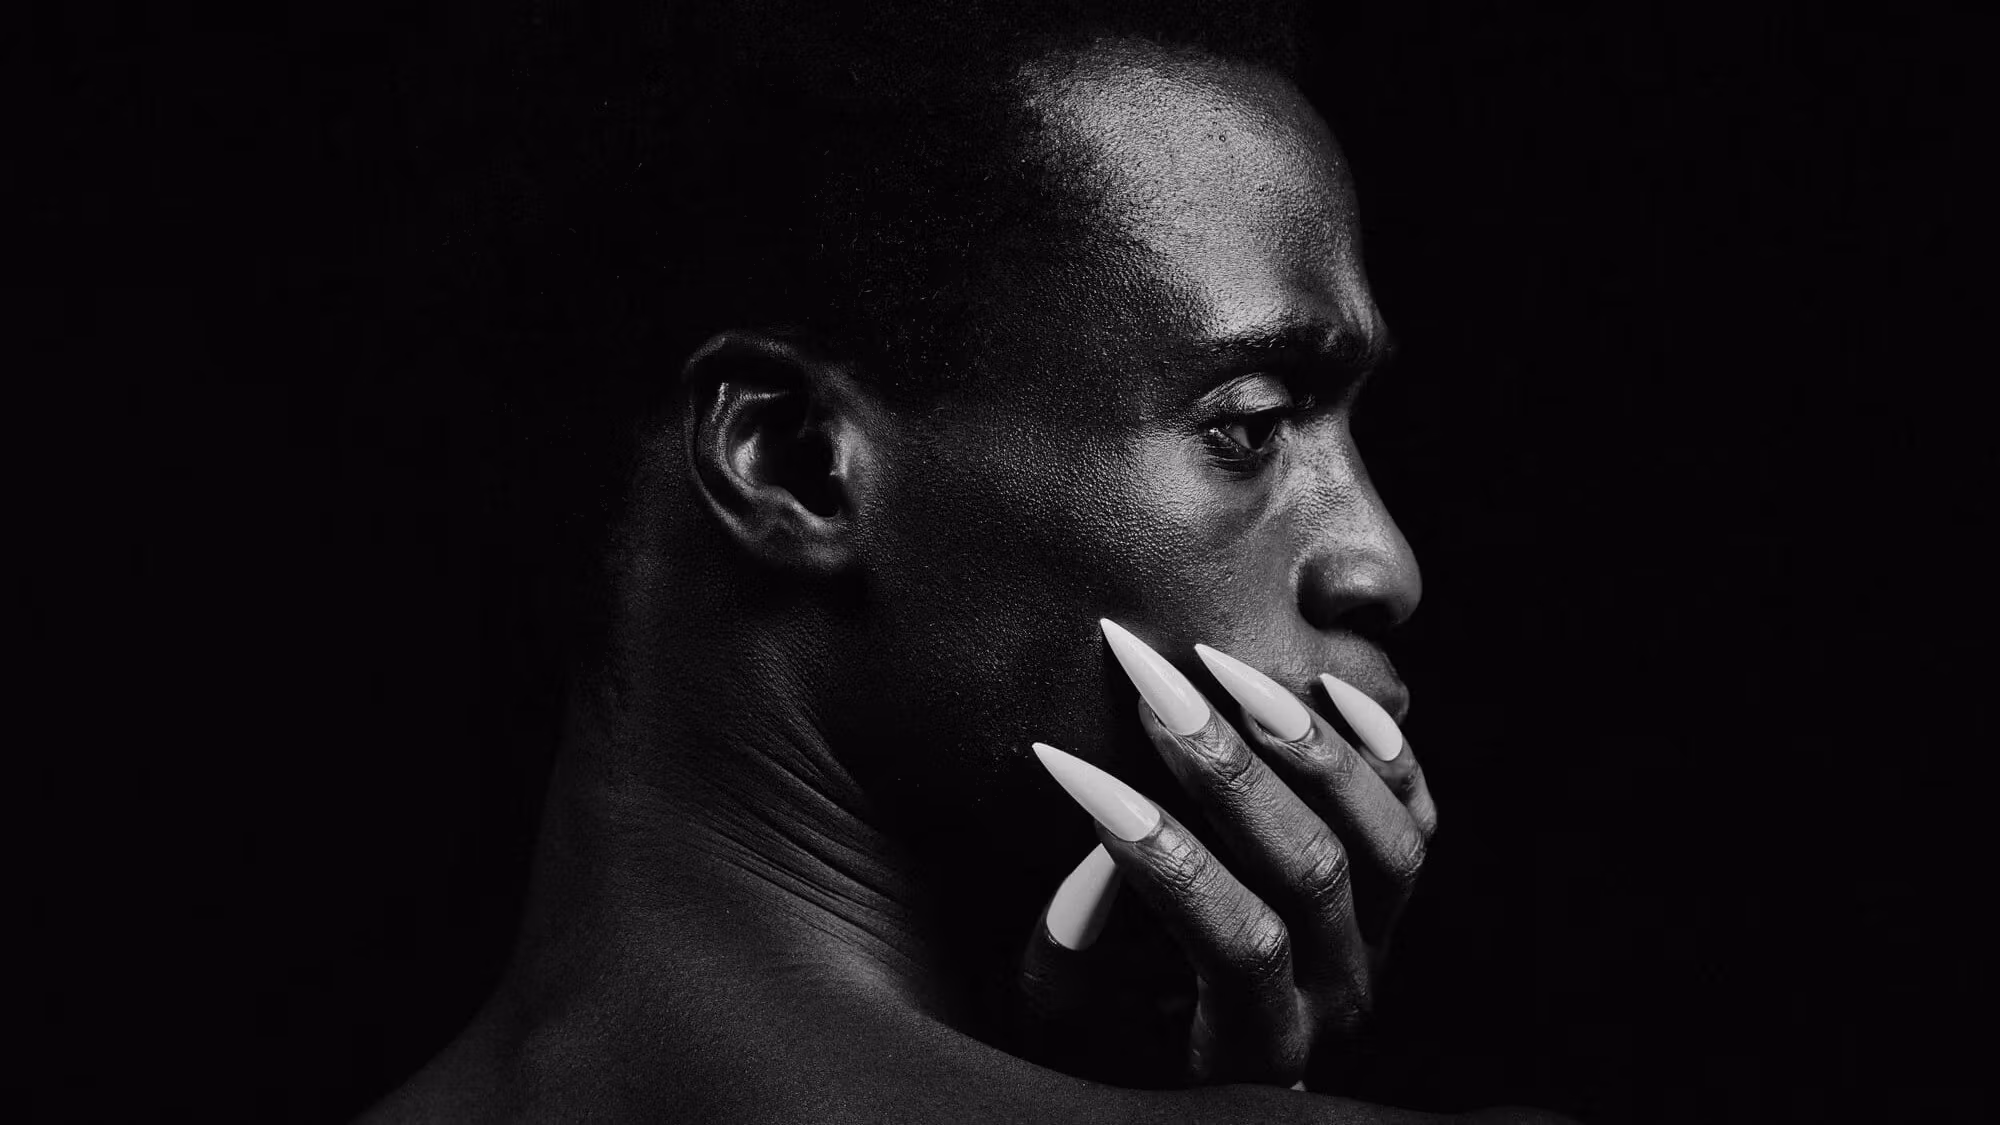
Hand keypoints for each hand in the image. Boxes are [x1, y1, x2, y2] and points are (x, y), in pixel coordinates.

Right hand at [1012, 619, 1436, 1088]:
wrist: (1197, 1057)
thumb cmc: (1117, 1039)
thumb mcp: (1074, 1026)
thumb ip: (1075, 956)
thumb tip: (1099, 848)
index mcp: (1261, 1045)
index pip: (1238, 945)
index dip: (1169, 862)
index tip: (1084, 777)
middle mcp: (1337, 995)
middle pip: (1313, 872)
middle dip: (1226, 770)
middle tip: (1153, 688)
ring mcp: (1377, 938)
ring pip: (1383, 838)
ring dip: (1302, 741)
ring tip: (1224, 669)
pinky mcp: (1392, 889)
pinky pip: (1415, 810)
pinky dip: (1375, 741)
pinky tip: (1318, 682)